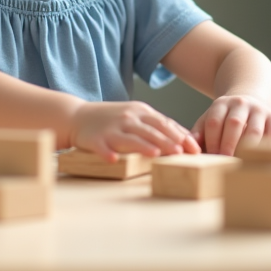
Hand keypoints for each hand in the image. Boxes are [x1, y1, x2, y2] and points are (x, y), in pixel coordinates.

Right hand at [70, 101, 201, 160]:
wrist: (77, 116)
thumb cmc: (113, 119)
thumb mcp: (136, 116)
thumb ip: (158, 126)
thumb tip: (186, 139)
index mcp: (140, 111)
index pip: (164, 122)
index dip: (180, 135)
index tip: (194, 148)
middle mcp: (128, 118)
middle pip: (150, 130)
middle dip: (166, 141)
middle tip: (180, 152)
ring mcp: (111, 128)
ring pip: (129, 137)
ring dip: (142, 146)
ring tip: (155, 154)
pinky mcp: (95, 139)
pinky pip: (102, 147)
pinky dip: (107, 152)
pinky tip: (113, 159)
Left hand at [191, 95, 270, 154]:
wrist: (250, 102)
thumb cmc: (225, 118)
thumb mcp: (209, 119)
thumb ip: (199, 132)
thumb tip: (190, 147)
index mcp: (221, 103)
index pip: (214, 121)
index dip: (211, 141)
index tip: (210, 156)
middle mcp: (241, 104)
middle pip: (234, 124)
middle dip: (228, 145)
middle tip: (224, 162)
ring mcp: (259, 111)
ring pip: (254, 130)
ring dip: (247, 149)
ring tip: (241, 163)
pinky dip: (267, 147)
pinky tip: (259, 158)